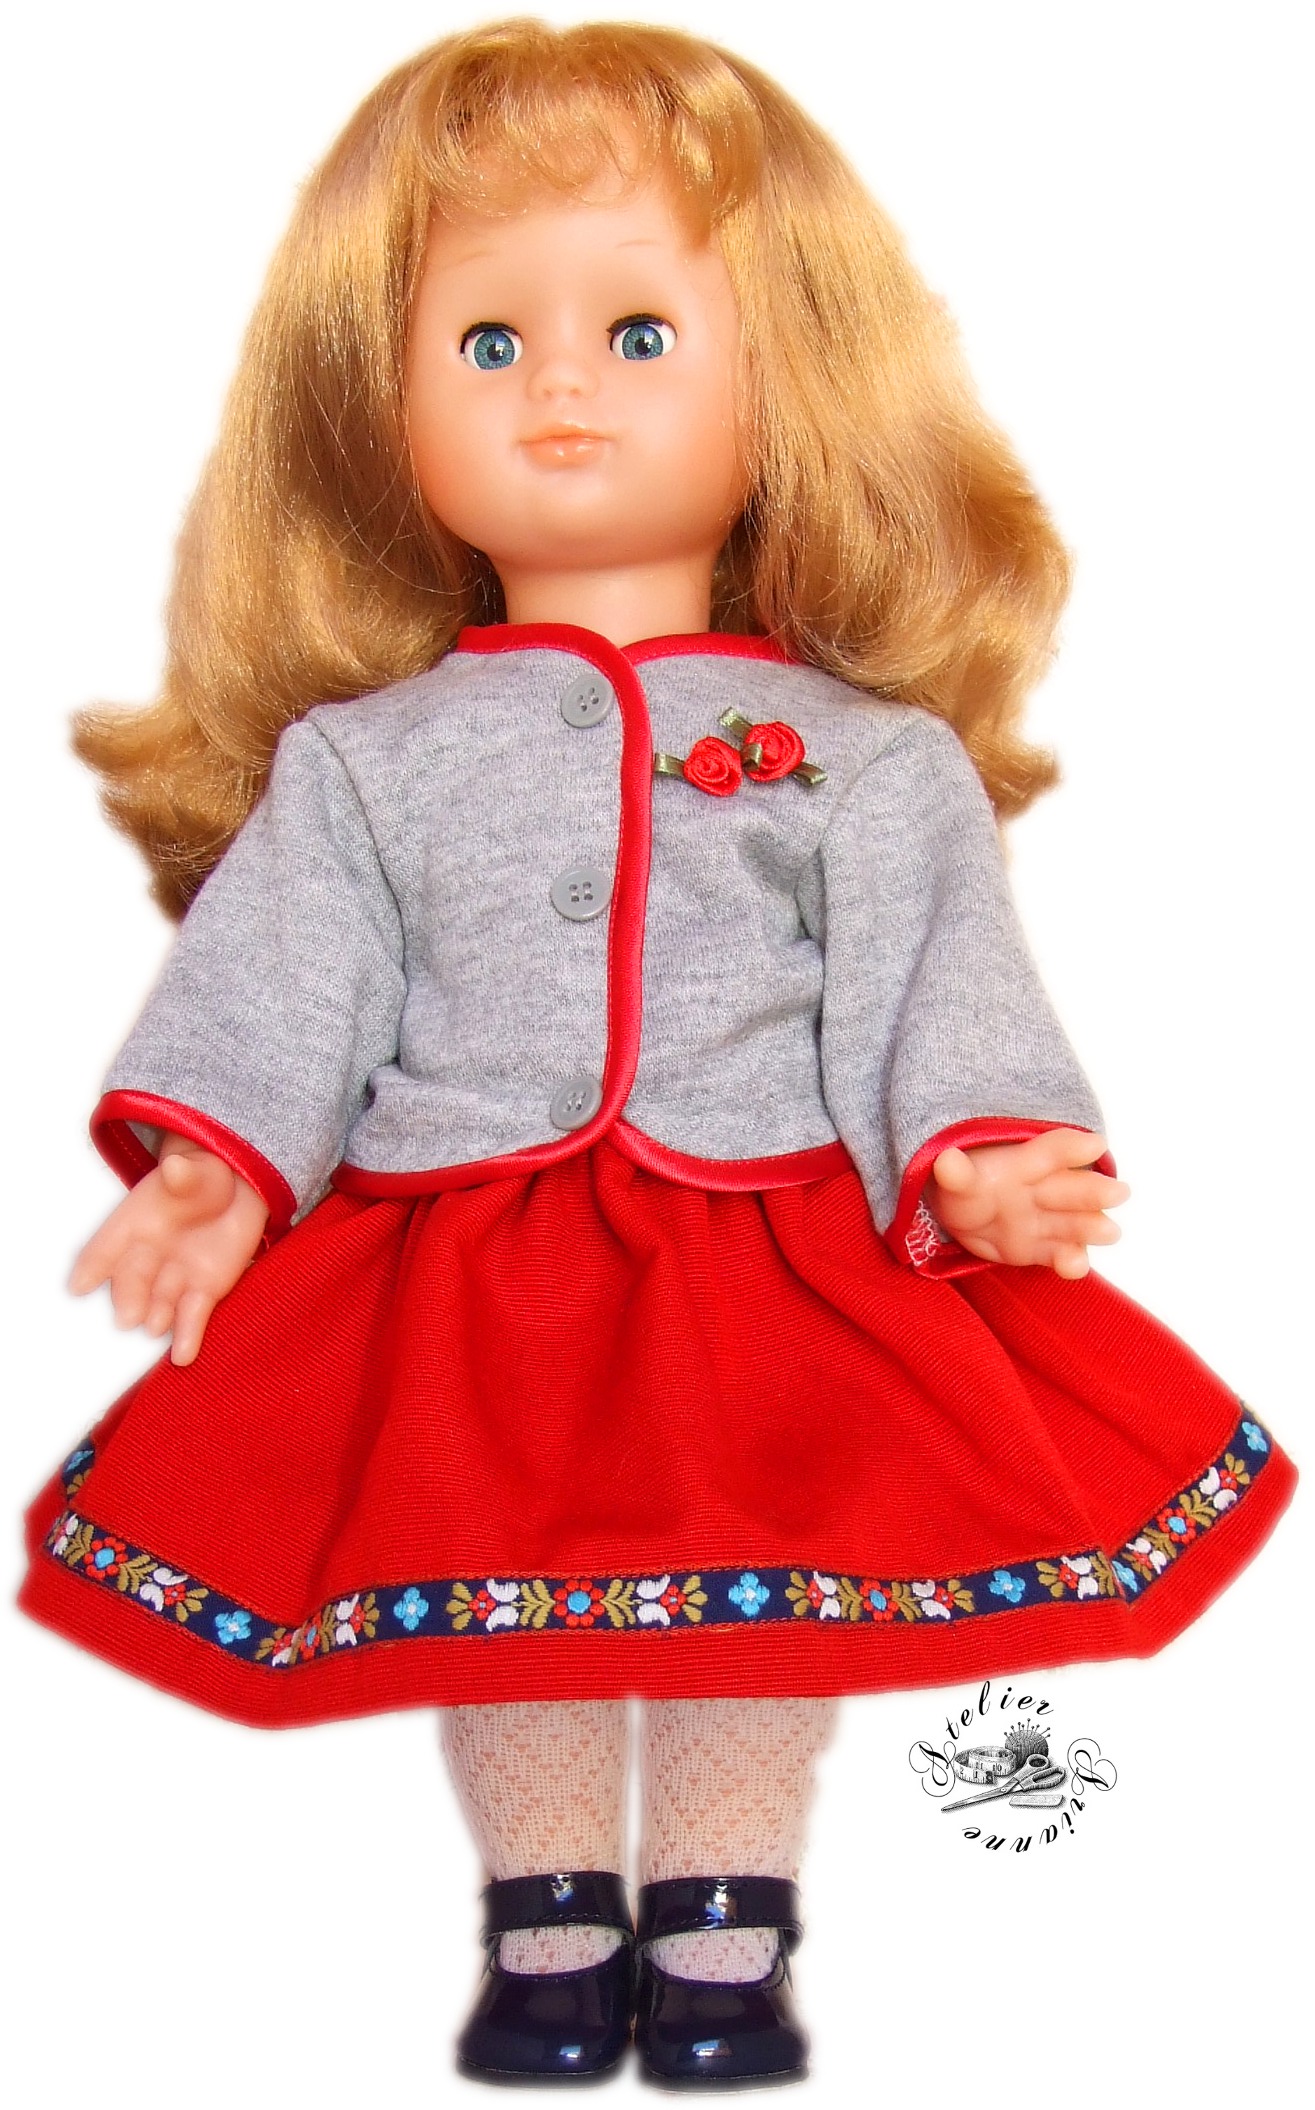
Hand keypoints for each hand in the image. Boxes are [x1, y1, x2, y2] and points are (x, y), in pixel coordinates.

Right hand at [68, 1134, 269, 1364]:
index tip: (79, 1285)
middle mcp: (148, 1257)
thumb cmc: (203, 1179)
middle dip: (128, 1297)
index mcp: (135, 1223)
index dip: (93, 1265)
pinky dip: (188, 1336)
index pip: (107, 1246)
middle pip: (131, 1280)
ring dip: (158, 1317)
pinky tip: (183, 1356)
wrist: (238, 1190)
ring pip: (161, 1302)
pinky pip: (193, 1317)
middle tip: (126, 1316)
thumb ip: (184, 1174)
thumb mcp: (196, 1170)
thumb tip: (176, 1166)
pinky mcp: (204, 1292)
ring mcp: (175, 1277)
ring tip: (156, 1327)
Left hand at [929, 1129, 1129, 1278]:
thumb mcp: (953, 1178)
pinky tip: (1075, 1267)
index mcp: (1023, 1163)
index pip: (1051, 1152)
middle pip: (1071, 1189)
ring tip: (1109, 1232)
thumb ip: (956, 1175)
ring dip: (1091, 1227)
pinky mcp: (1041, 1250)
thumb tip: (946, 1161)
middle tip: (1119, 1193)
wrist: (960, 1216)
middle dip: (1093, 1191)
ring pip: (1073, 1223)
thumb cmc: (964, 1186)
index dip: (1072, 1148)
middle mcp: (1042, 1190)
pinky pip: (1058, 1255)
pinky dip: (1069, 1261)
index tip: (1095, 1145)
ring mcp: (1045, 1221)